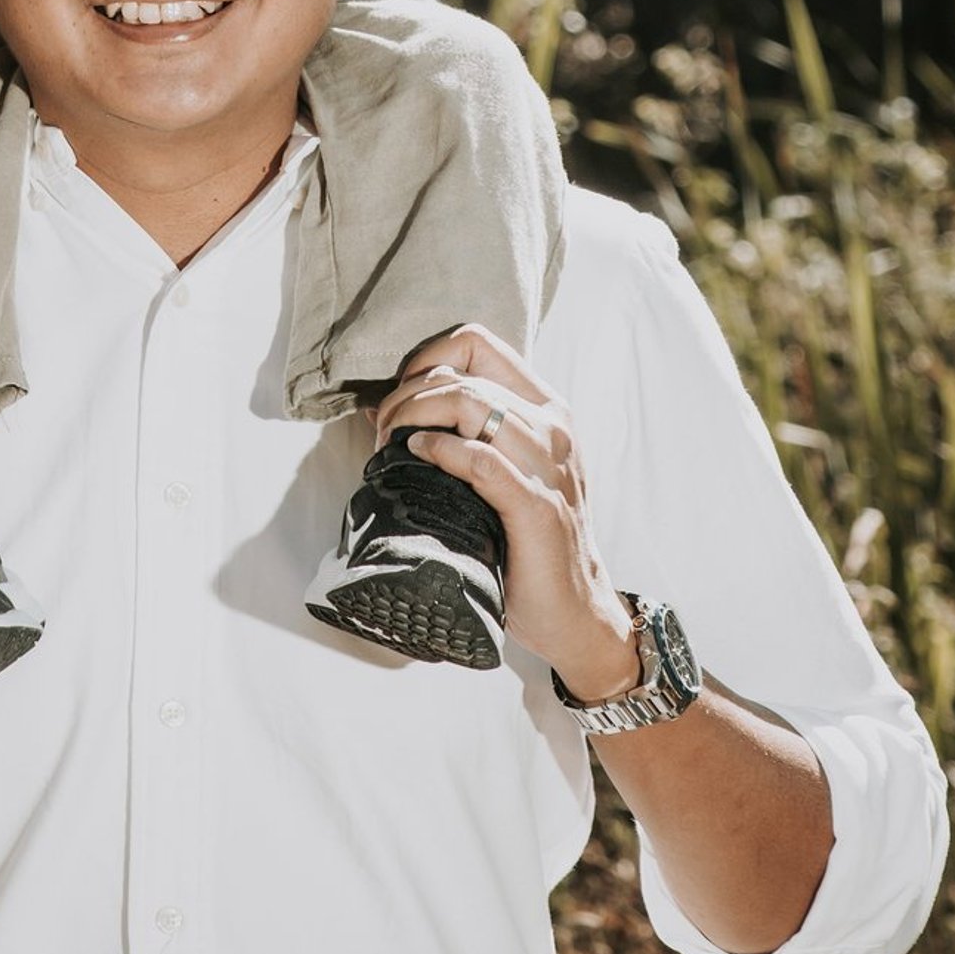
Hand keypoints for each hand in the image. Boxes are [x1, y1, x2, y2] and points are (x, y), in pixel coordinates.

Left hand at [371, 329, 639, 703]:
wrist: (574, 610)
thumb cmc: (526, 541)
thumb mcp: (502, 473)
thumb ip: (461, 434)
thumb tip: (379, 409)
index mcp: (547, 409)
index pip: (479, 343)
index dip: (427, 357)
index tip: (399, 393)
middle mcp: (554, 428)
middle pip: (464, 375)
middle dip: (407, 395)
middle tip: (382, 429)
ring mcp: (549, 465)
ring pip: (471, 404)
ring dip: (415, 416)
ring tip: (390, 443)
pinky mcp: (536, 506)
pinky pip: (480, 460)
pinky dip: (441, 450)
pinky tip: (418, 456)